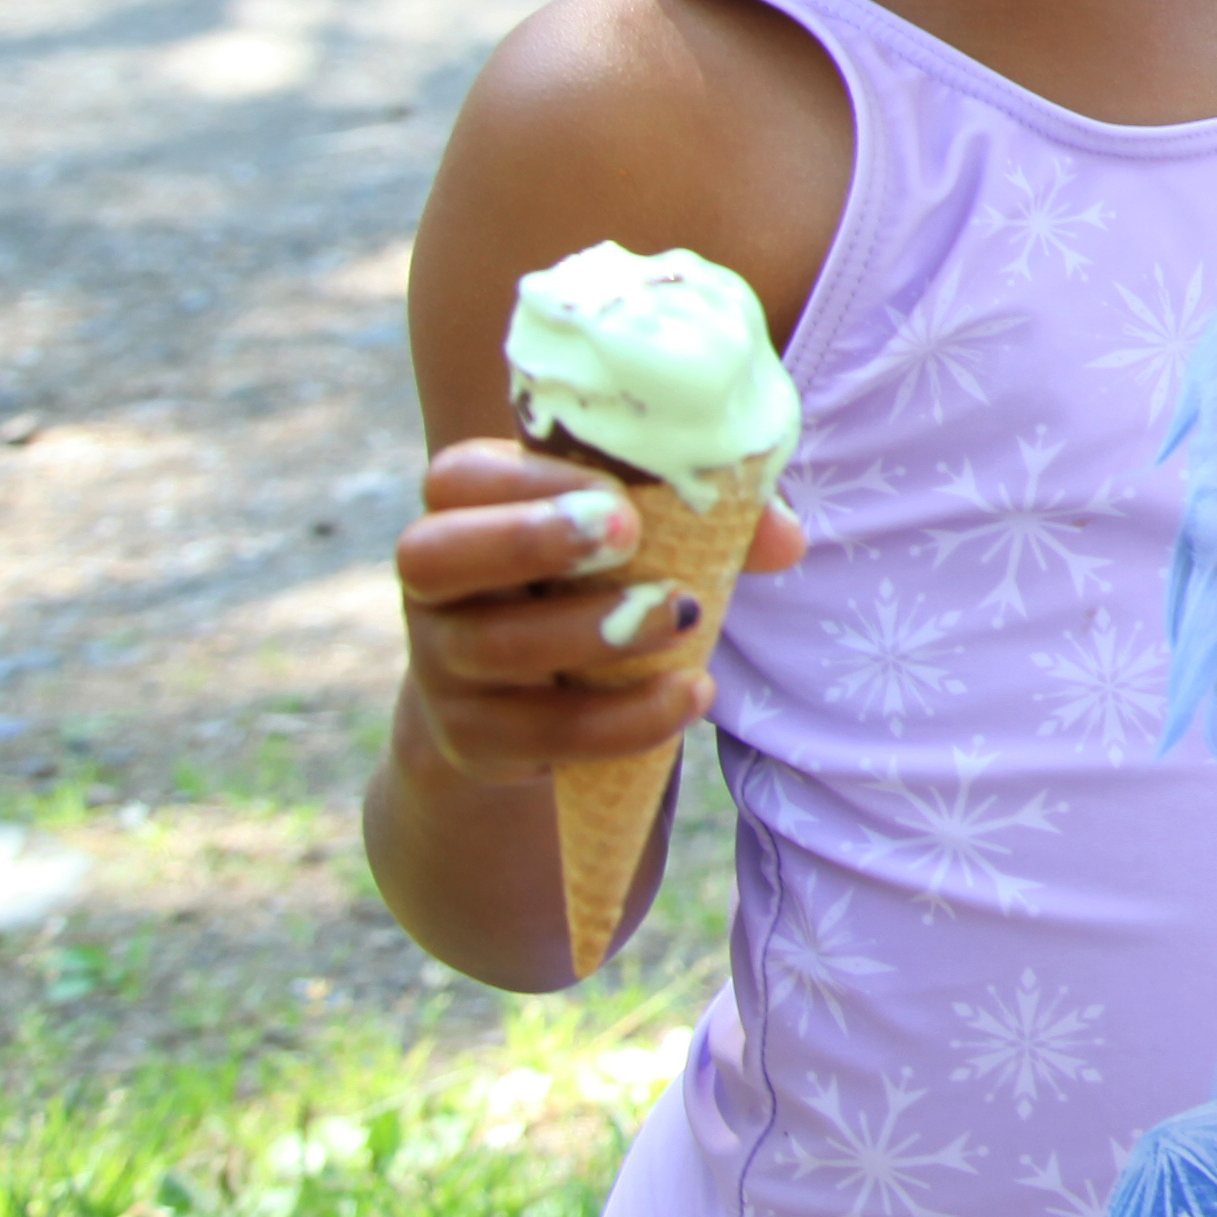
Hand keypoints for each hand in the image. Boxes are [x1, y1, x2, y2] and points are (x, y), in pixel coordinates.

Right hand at [393, 437, 804, 782]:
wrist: (534, 698)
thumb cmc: (600, 581)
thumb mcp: (646, 536)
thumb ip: (712, 518)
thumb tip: (786, 540)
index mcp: (470, 509)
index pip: (459, 477)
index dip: (528, 480)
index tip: (617, 492)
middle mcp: (435, 585)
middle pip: (431, 556)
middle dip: (527, 540)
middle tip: (626, 536)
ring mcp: (443, 665)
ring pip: (492, 648)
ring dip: (595, 630)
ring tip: (683, 616)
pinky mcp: (474, 739)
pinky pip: (539, 733)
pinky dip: (622, 719)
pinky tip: (690, 694)